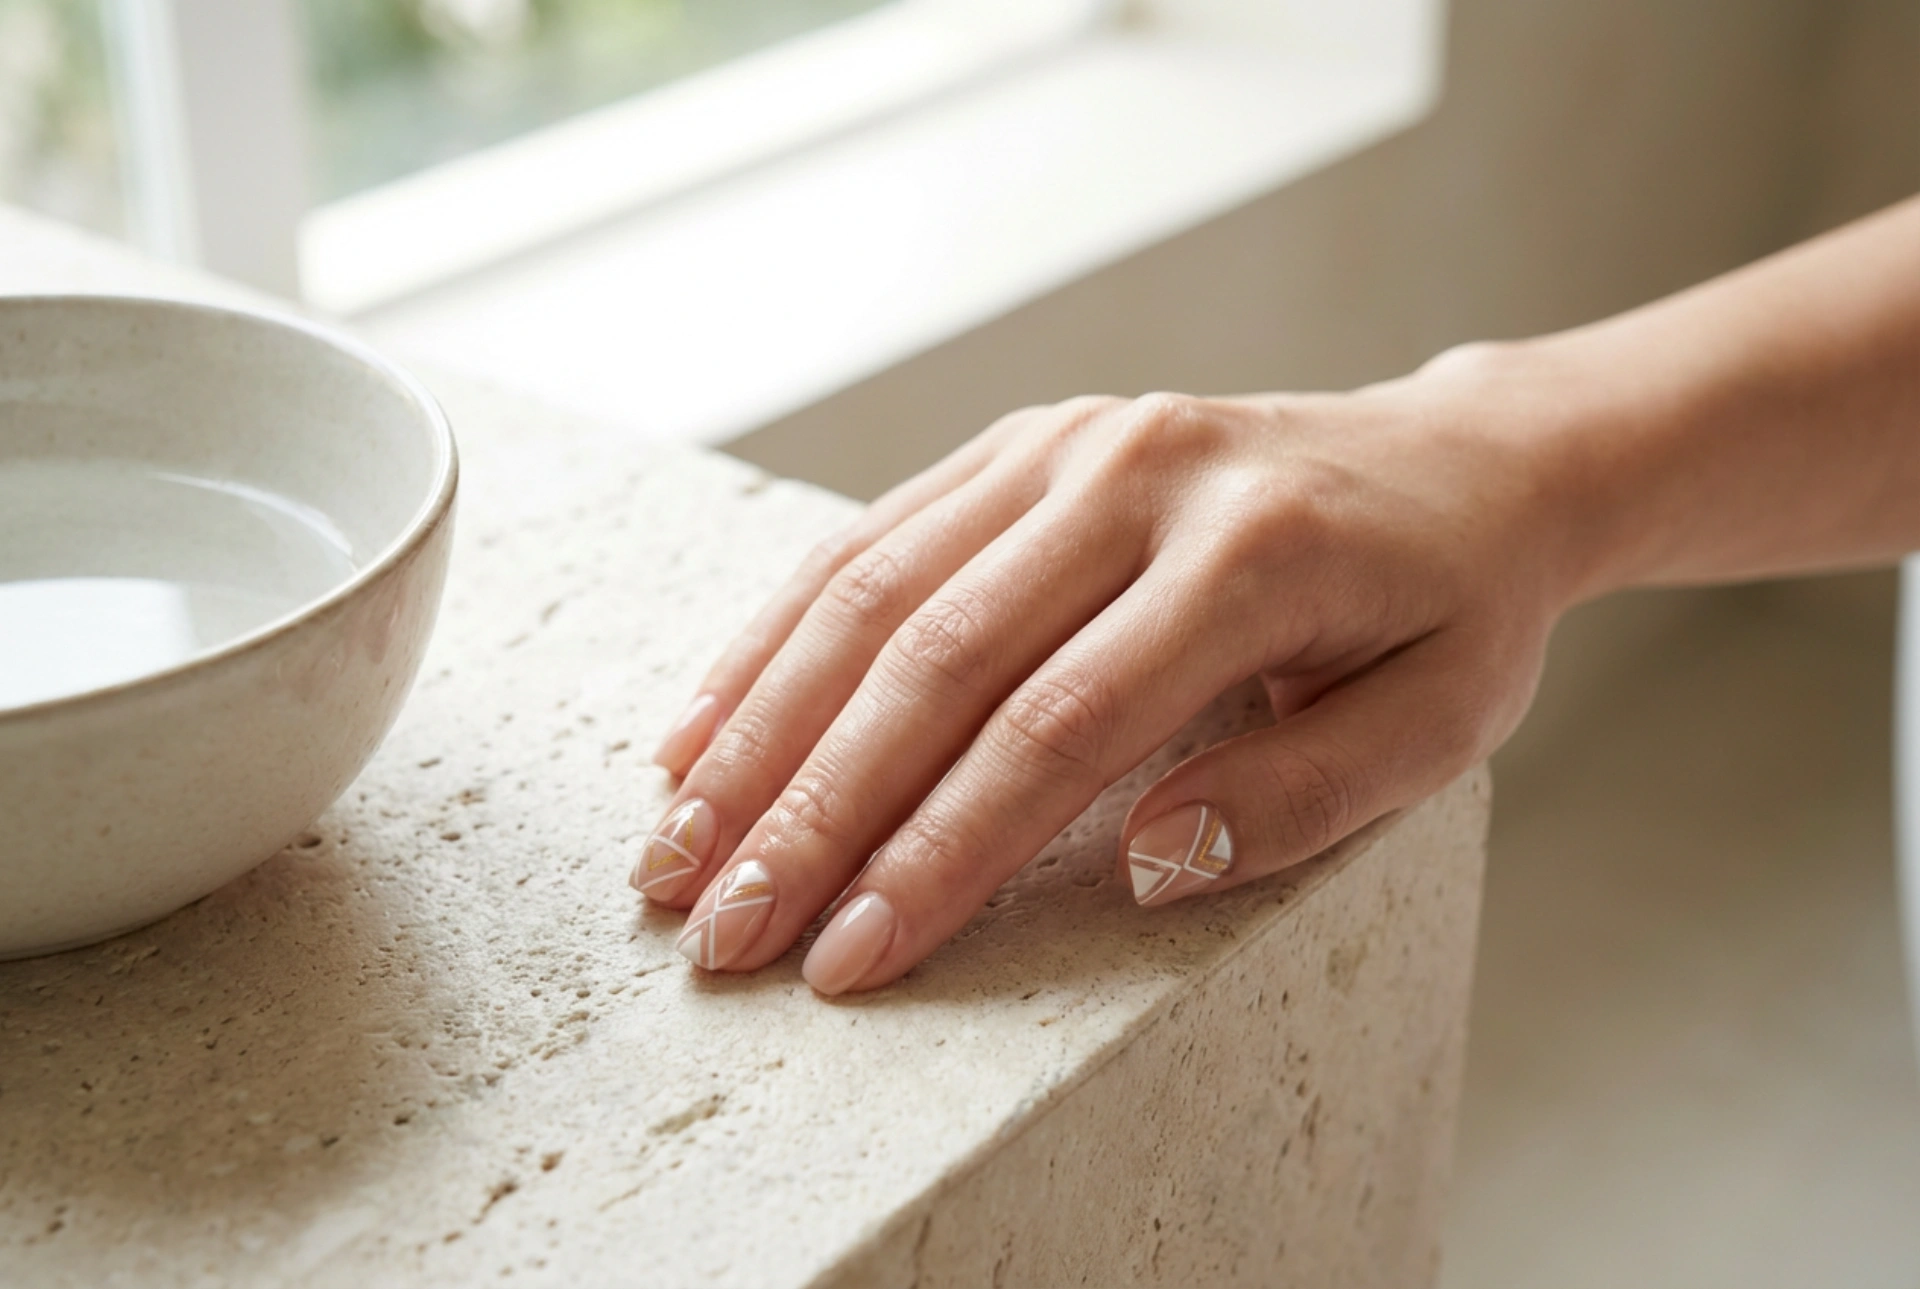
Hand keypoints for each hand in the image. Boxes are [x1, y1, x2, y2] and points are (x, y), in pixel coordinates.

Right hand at [634, 357, 1579, 993]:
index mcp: (1250, 554)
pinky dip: (775, 639)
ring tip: (679, 851)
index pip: (1057, 727)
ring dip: (760, 730)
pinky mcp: (1019, 441)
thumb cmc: (1446, 613)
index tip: (850, 959)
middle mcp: (1134, 476)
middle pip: (934, 659)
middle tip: (722, 933)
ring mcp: (1064, 444)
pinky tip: (702, 730)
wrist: (1453, 463)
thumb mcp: (1438, 721)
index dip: (940, 852)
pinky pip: (870, 538)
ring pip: (873, 592)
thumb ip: (1303, 794)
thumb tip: (1145, 862)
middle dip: (812, 809)